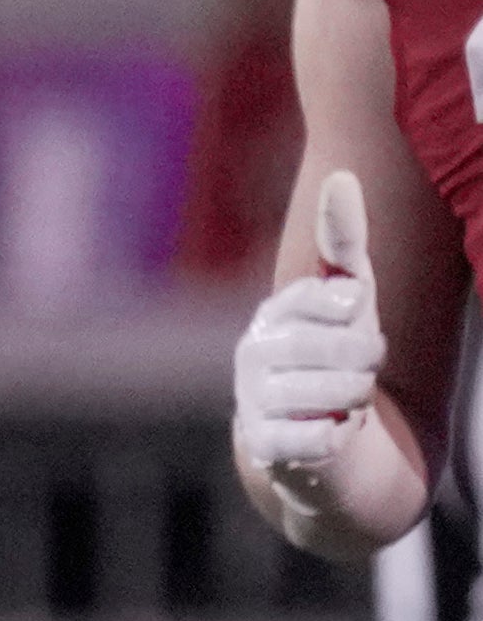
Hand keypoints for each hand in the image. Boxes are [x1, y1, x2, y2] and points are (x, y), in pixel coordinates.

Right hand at [234, 170, 388, 492]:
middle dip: (366, 360)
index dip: (356, 314)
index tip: (354, 321)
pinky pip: (316, 438)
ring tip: (342, 401)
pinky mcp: (260, 446)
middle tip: (361, 368)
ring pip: (334, 392)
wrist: (309, 436)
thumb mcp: (346, 300)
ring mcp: (252, 400)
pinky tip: (328, 432)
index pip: (329, 297)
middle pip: (336, 348)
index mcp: (273, 313)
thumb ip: (343, 242)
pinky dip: (335, 437)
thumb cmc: (331, 356)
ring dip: (355, 399)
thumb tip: (342, 175)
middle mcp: (253, 352)